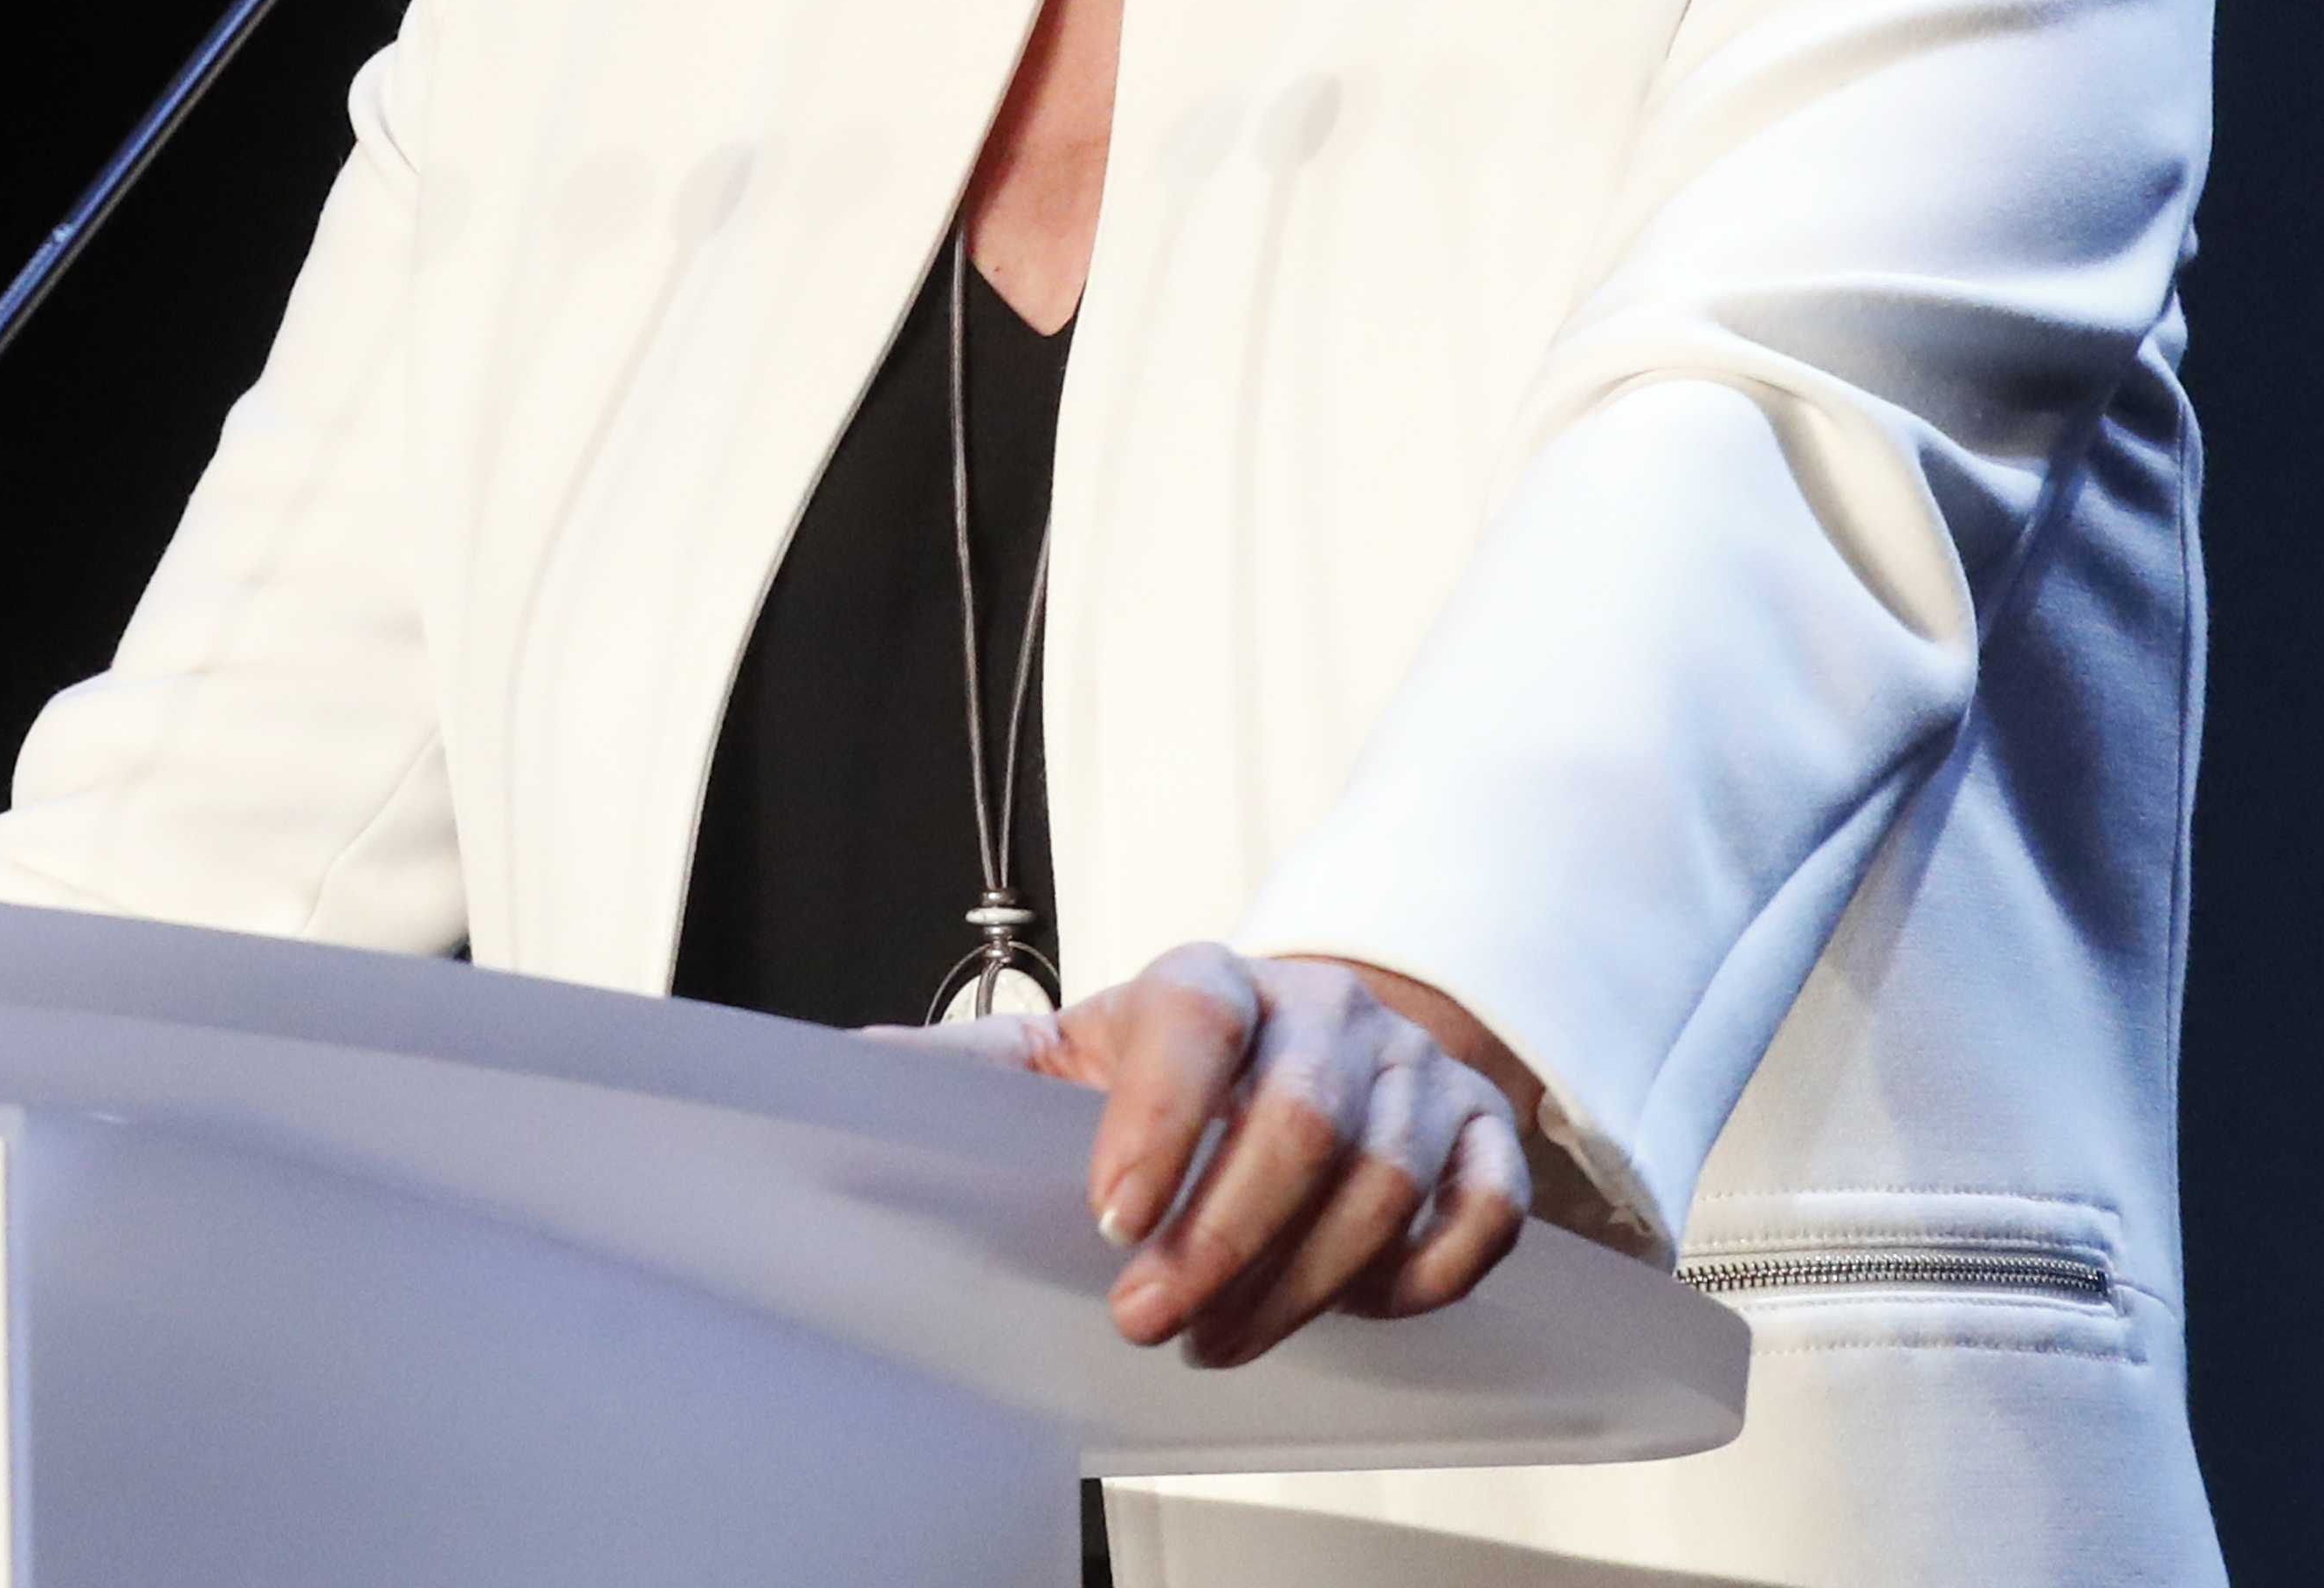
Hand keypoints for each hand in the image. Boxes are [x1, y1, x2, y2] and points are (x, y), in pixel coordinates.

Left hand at [901, 941, 1531, 1364]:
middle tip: (1150, 1323)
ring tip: (1227, 1340)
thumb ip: (963, 1074)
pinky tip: (1364, 1309)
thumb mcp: (1066, 1054)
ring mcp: (1414, 1071)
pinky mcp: (1482, 1130)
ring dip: (1303, 1282)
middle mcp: (1325, 1011)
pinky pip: (1485, 1209)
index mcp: (1213, 982)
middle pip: (1303, 1120)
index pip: (1197, 1021)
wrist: (1319, 1037)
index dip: (1159, 1119)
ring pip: (1387, 1178)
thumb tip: (838, 1075)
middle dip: (1223, 1242)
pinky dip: (1428, 1273)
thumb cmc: (1178, 1062)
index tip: (1111, 1219)